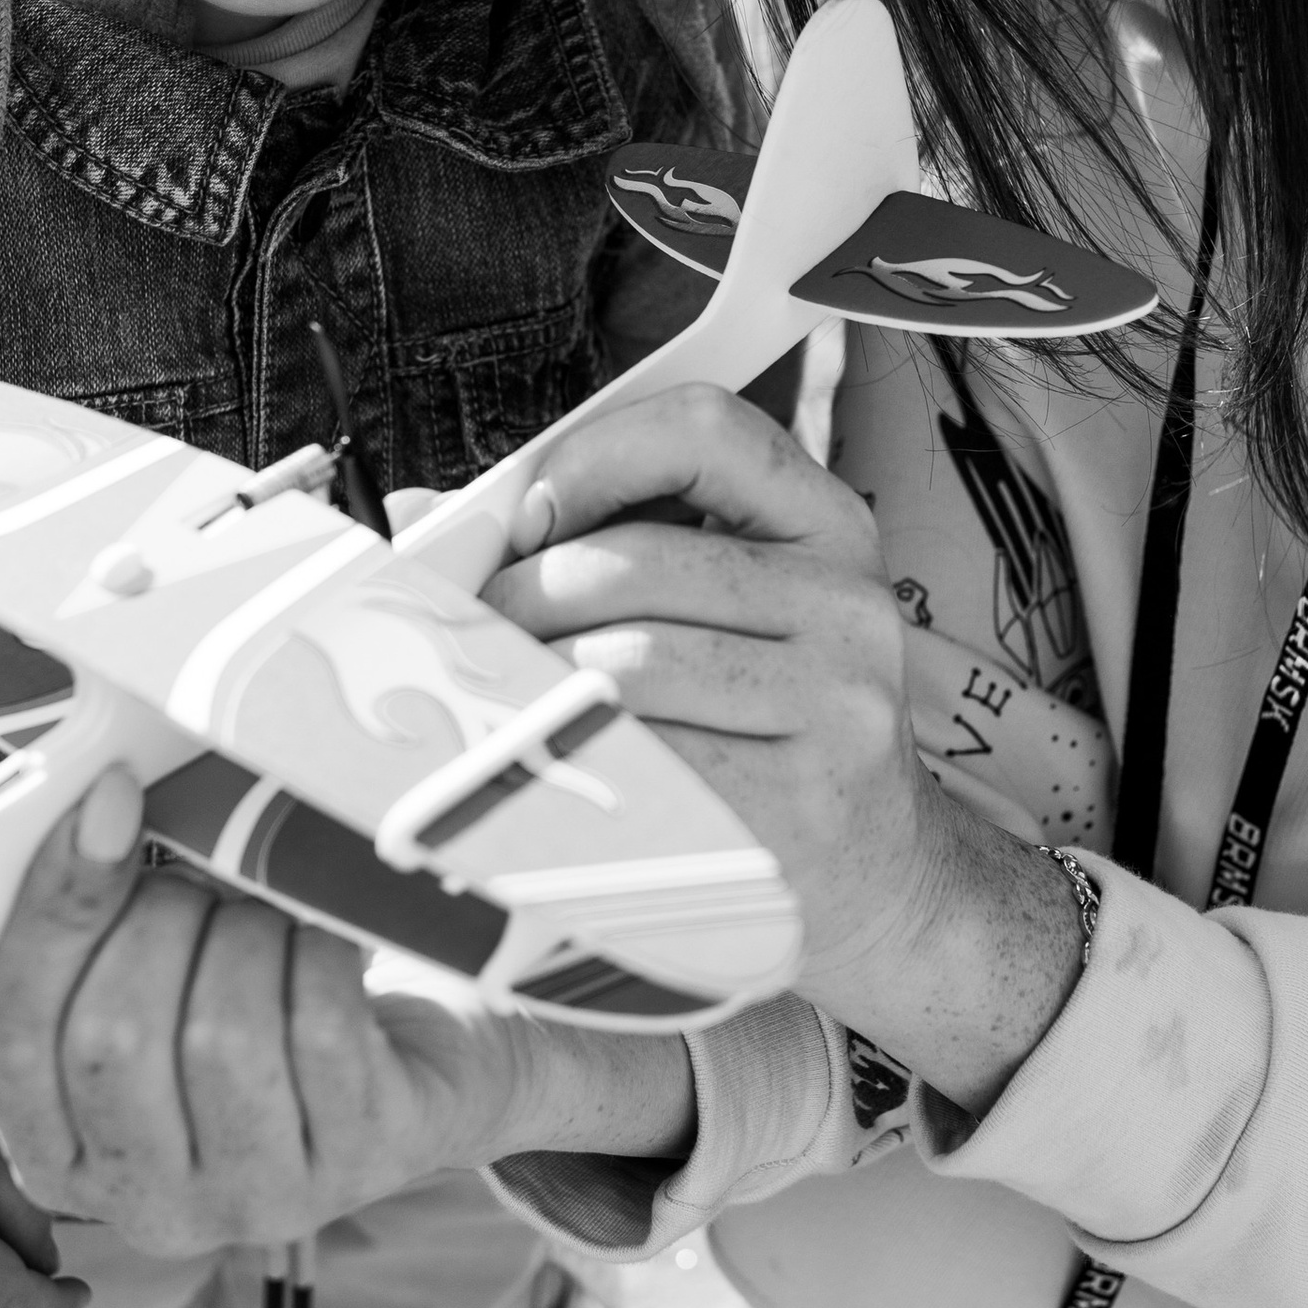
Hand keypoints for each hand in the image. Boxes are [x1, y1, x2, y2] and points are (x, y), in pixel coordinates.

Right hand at [0, 770, 535, 1253]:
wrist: (412, 1075)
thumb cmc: (255, 1014)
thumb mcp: (148, 988)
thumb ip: (90, 928)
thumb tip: (99, 811)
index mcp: (58, 1162)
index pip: (10, 1037)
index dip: (51, 913)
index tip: (105, 807)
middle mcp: (148, 1207)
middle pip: (109, 1039)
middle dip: (157, 921)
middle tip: (199, 888)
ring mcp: (259, 1198)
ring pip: (219, 1037)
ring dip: (243, 937)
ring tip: (261, 920)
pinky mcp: (360, 1161)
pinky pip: (320, 1028)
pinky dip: (319, 954)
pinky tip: (321, 944)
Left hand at [487, 386, 1083, 1105]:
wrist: (883, 876)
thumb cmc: (777, 733)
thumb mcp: (738, 616)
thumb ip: (612, 543)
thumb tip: (425, 517)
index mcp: (829, 530)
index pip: (705, 431)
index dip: (595, 456)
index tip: (533, 514)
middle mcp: (846, 606)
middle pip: (635, 564)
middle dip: (524, 597)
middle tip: (481, 634)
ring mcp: (833, 706)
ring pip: (624, 665)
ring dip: (536, 686)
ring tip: (512, 703)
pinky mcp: (797, 803)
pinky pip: (642, 763)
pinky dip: (574, 761)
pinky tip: (558, 766)